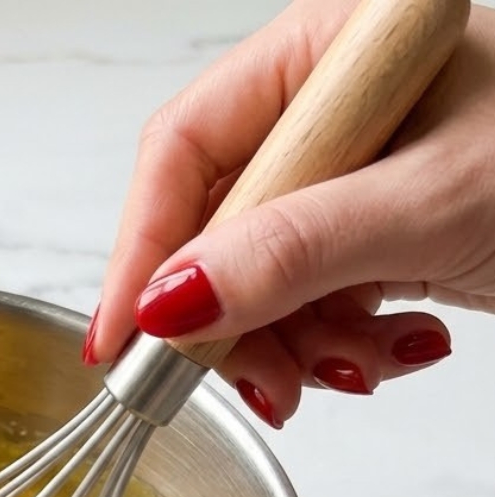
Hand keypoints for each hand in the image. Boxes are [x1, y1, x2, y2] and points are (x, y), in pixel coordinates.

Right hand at [89, 0, 494, 426]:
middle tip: (260, 385)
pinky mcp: (369, 229)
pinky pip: (309, 299)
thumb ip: (293, 250)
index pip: (186, 150)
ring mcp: (348, 175)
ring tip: (353, 370)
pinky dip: (338, 343)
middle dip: (236, 320)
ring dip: (294, 345)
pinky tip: (394, 346)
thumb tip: (170, 302)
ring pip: (257, 280)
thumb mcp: (430, 202)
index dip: (142, 250)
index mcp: (328, 54)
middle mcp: (326, 111)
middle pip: (216, 228)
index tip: (123, 337)